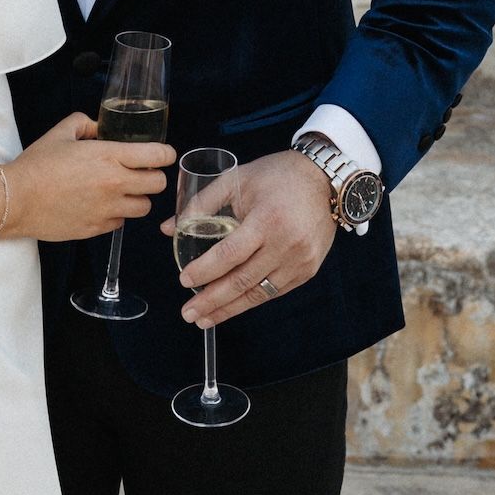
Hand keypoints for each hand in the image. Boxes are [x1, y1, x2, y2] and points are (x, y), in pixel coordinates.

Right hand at [8, 112, 175, 243]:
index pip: (158, 156)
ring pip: (144, 207)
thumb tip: (100, 128)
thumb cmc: (36, 166)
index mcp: (109, 157)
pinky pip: (120, 223)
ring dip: (136, 198)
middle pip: (158, 184)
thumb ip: (86, 123)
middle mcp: (114, 184)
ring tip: (119, 192)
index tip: (160, 154)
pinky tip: (100, 206)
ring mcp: (107, 209)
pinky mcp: (97, 228)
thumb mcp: (61, 132)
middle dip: (152, 177)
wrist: (16, 200)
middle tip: (139, 174)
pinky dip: (116, 215)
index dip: (164, 154)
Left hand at [165, 149, 337, 326]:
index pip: (229, 254)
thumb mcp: (237, 180)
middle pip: (242, 281)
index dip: (205, 271)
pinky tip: (232, 306)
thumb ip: (201, 204)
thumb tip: (169, 229)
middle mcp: (286, 244)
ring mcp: (300, 261)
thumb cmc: (278, 175)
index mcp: (267, 220)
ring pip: (259, 293)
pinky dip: (251, 301)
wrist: (325, 179)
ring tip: (204, 318)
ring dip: (229, 309)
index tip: (184, 282)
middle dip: (212, 301)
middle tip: (188, 313)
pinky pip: (274, 292)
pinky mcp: (308, 270)